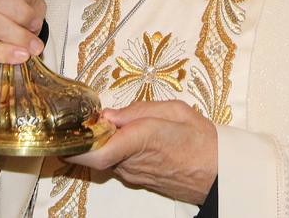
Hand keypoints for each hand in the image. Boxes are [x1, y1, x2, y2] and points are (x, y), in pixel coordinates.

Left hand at [64, 100, 217, 203]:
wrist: (217, 173)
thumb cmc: (202, 140)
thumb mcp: (177, 110)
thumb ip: (140, 109)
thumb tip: (109, 114)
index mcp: (142, 139)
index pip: (97, 151)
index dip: (76, 140)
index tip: (70, 125)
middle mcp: (131, 162)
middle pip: (92, 151)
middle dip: (88, 133)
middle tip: (95, 114)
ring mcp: (131, 174)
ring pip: (102, 157)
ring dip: (102, 140)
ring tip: (119, 121)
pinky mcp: (134, 180)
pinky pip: (114, 162)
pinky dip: (114, 148)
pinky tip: (130, 135)